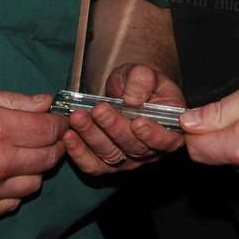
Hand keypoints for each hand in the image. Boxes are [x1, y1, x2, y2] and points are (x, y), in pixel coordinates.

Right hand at [0, 86, 66, 215]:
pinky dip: (15, 190)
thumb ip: (12, 100)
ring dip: (36, 169)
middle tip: (45, 136)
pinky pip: (12, 204)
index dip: (59, 123)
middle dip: (54, 144)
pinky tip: (4, 175)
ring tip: (22, 155)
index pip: (49, 130)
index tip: (57, 120)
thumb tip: (45, 103)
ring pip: (35, 184)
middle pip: (48, 158)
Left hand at [63, 63, 185, 174]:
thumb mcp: (144, 73)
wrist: (126, 91)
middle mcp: (150, 151)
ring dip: (92, 136)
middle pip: (133, 147)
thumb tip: (133, 99)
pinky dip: (79, 153)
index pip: (166, 140)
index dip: (153, 135)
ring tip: (78, 117)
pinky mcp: (106, 164)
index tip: (137, 122)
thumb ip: (142, 80)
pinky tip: (69, 136)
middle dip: (114, 128)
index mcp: (169, 130)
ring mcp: (128, 160)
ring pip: (111, 155)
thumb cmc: (140, 83)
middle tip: (98, 110)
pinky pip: (93, 165)